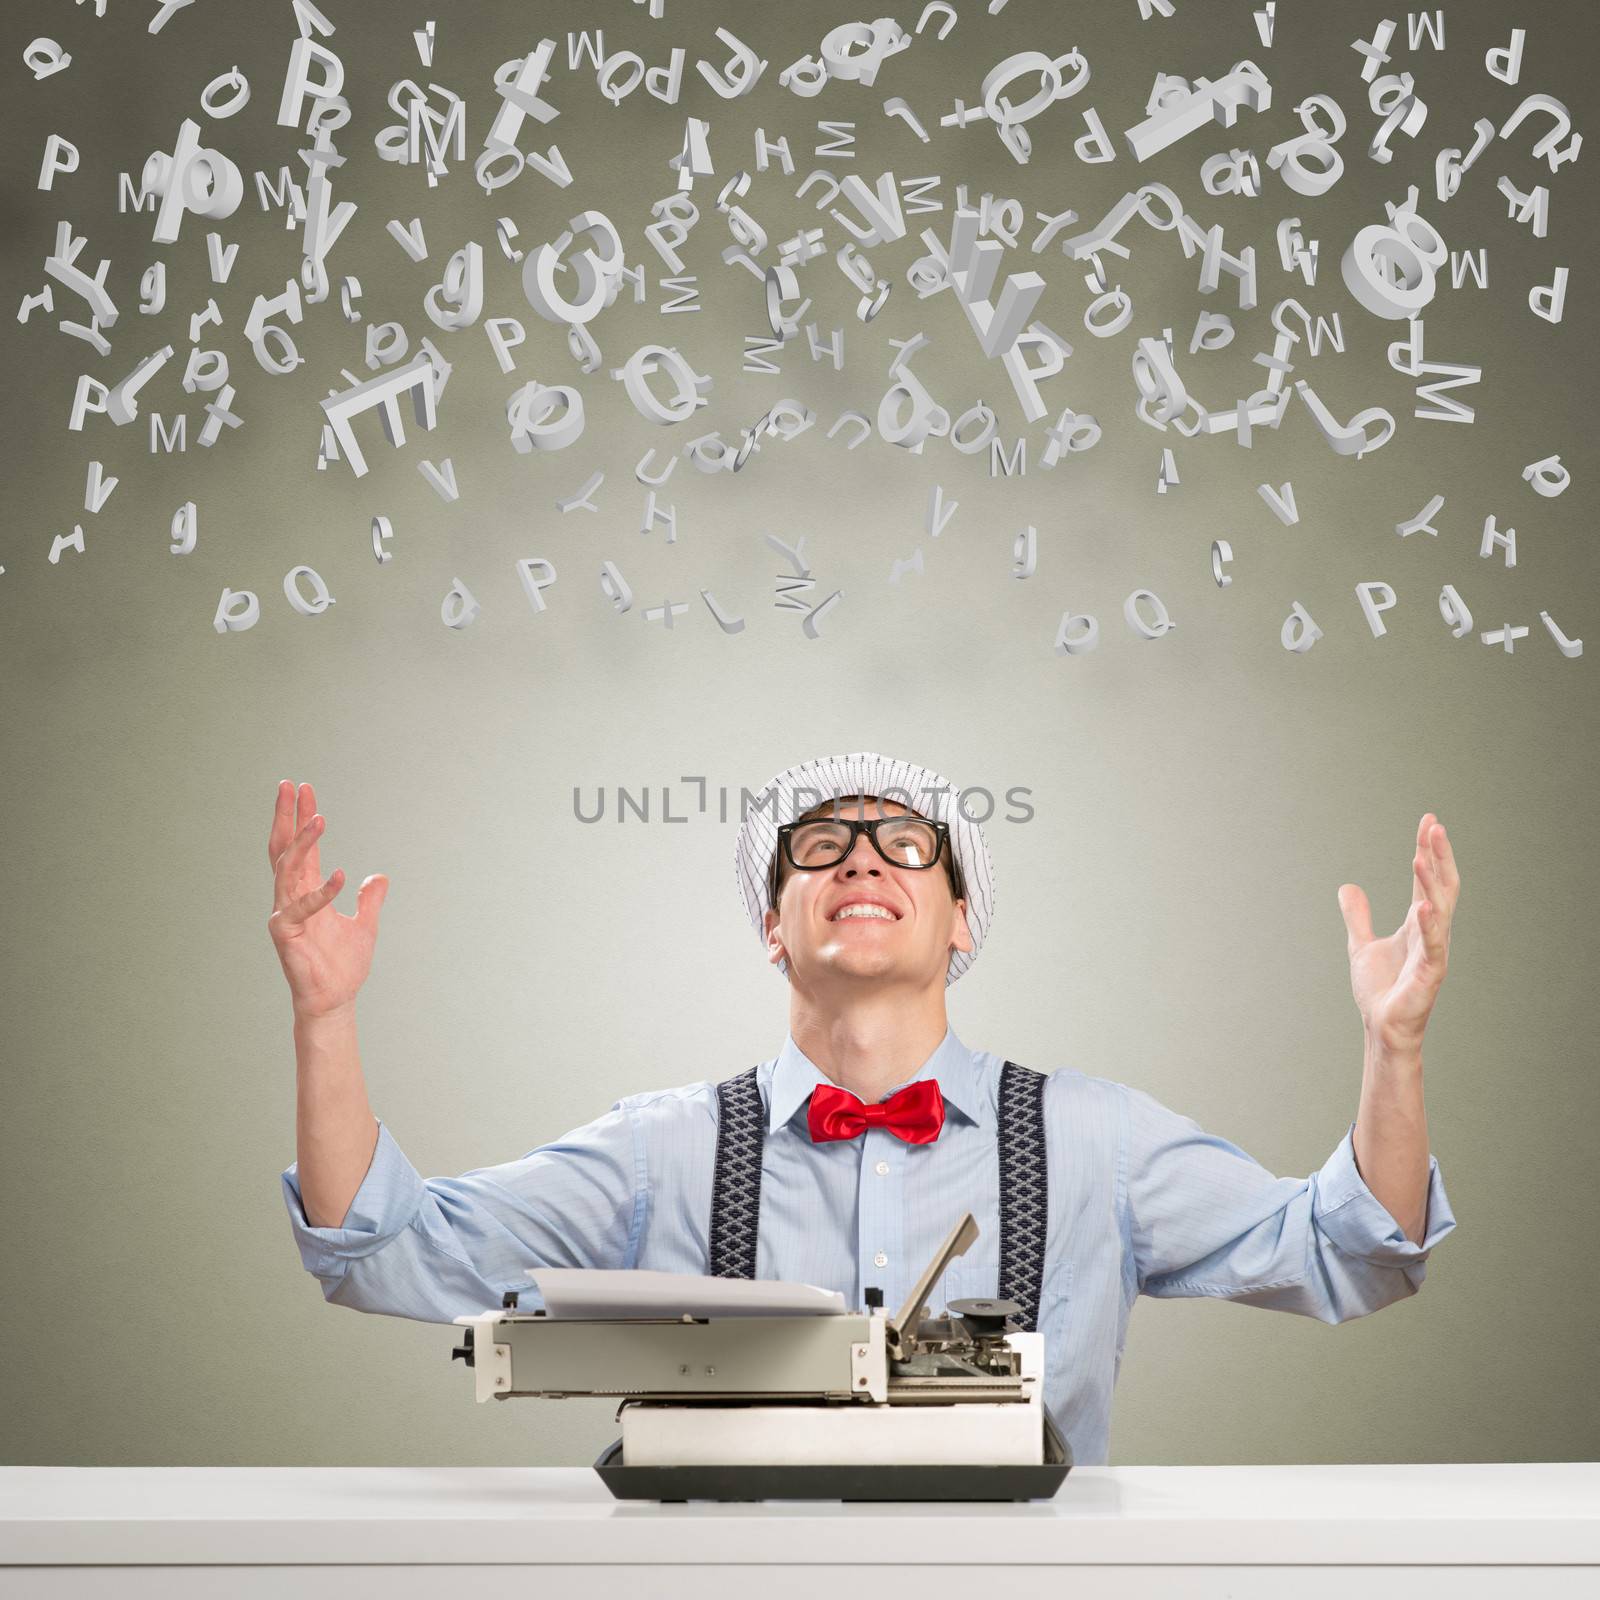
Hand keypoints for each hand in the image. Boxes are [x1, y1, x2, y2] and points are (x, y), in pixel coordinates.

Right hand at [265, 780, 387, 1018]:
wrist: (336, 999)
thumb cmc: (343, 965)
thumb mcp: (365, 925)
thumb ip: (370, 900)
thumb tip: (378, 877)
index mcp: (307, 891)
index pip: (302, 847)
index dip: (302, 818)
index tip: (304, 789)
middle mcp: (291, 896)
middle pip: (283, 848)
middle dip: (286, 816)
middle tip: (290, 784)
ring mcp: (285, 913)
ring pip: (288, 868)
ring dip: (304, 842)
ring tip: (319, 817)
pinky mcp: (285, 932)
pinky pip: (300, 906)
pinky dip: (321, 891)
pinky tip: (342, 875)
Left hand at [1338, 813, 1459, 1055]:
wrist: (1381, 1027)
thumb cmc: (1380, 990)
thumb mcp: (1360, 944)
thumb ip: (1357, 916)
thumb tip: (1347, 886)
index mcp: (1418, 923)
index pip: (1425, 880)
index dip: (1427, 851)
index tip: (1428, 821)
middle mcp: (1431, 932)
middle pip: (1440, 886)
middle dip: (1438, 856)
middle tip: (1434, 826)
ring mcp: (1433, 951)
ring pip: (1439, 909)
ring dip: (1431, 882)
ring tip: (1422, 854)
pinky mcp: (1430, 973)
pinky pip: (1432, 945)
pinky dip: (1429, 924)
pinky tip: (1424, 904)